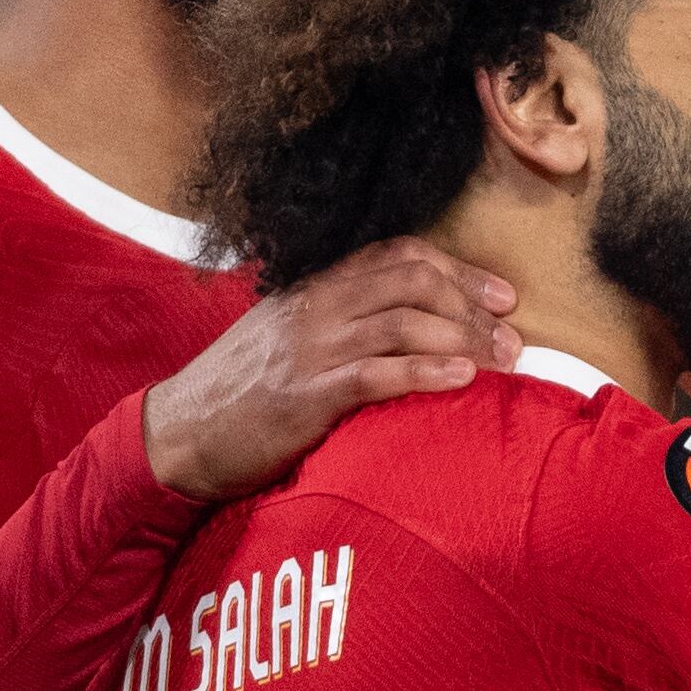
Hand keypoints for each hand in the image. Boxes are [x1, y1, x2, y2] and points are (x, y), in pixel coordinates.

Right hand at [144, 238, 520, 498]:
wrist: (177, 434)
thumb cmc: (240, 394)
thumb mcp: (286, 341)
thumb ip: (337, 325)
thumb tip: (405, 330)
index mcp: (314, 289)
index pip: (398, 257)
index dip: (459, 270)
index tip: (502, 297)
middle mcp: (315, 308)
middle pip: (412, 281)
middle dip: (472, 304)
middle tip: (513, 337)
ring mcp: (309, 349)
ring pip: (402, 321)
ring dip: (463, 338)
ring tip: (502, 361)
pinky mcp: (305, 395)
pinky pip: (376, 373)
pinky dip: (425, 371)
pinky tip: (462, 379)